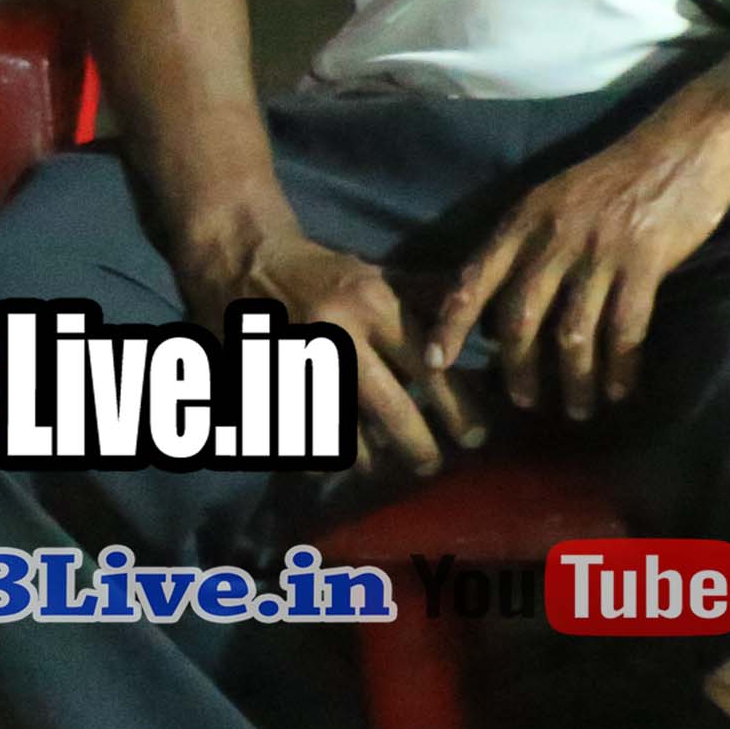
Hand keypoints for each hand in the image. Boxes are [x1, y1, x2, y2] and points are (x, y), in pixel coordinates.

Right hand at [176, 218, 469, 478]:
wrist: (241, 259)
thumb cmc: (325, 274)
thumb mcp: (382, 275)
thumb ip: (431, 303)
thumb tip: (488, 330)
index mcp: (373, 306)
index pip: (429, 367)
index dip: (458, 408)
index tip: (476, 438)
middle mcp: (337, 335)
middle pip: (389, 409)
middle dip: (418, 446)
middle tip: (431, 466)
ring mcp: (295, 362)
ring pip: (342, 432)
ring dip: (368, 460)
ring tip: (383, 469)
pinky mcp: (262, 383)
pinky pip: (296, 435)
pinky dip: (316, 456)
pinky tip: (331, 464)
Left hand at [422, 95, 729, 423]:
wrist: (686, 141)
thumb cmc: (620, 173)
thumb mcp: (557, 196)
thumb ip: (528, 243)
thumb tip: (502, 306)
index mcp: (526, 218)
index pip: (474, 278)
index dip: (451, 325)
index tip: (435, 363)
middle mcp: (554, 237)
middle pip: (521, 319)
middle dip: (519, 370)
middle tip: (525, 403)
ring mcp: (601, 251)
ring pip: (573, 335)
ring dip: (573, 380)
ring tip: (577, 408)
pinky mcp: (646, 262)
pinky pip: (625, 329)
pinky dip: (620, 367)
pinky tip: (621, 389)